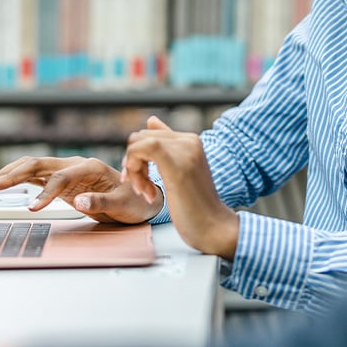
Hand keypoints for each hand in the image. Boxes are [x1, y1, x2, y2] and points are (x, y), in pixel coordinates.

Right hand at [0, 155, 162, 224]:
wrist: (141, 197)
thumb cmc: (134, 200)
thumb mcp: (123, 204)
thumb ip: (100, 202)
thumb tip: (78, 203)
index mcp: (90, 167)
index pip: (61, 177)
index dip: (46, 192)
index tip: (33, 209)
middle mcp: (74, 164)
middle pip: (39, 165)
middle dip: (12, 174)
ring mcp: (65, 170)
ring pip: (31, 167)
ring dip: (7, 173)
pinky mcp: (58, 179)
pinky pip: (32, 176)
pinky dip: (13, 177)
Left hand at [122, 117, 238, 258]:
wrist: (213, 227)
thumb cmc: (196, 206)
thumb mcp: (180, 171)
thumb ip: (166, 146)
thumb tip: (151, 119)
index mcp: (191, 140)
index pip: (149, 135)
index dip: (137, 157)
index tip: (141, 182)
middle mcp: (189, 140)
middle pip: (140, 137)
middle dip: (133, 163)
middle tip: (143, 189)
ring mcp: (184, 150)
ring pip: (138, 143)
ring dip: (133, 170)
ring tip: (146, 193)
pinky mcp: (176, 163)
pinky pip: (141, 149)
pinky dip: (135, 171)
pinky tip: (146, 192)